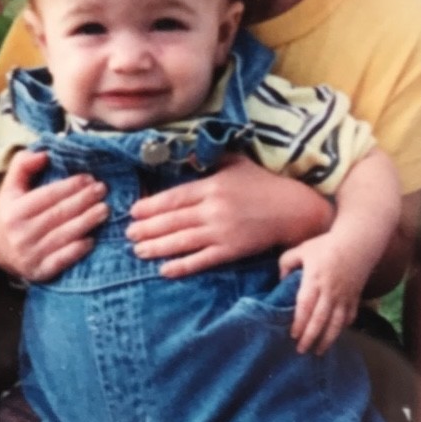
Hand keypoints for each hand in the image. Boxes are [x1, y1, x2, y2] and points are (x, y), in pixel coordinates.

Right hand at [0, 149, 107, 279]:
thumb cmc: (11, 213)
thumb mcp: (10, 188)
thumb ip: (23, 166)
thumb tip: (44, 153)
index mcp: (13, 212)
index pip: (48, 196)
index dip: (71, 186)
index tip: (89, 178)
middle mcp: (20, 234)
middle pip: (59, 214)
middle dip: (84, 201)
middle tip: (103, 190)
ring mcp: (30, 255)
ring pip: (64, 236)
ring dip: (87, 222)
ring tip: (105, 210)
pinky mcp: (40, 271)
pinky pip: (62, 260)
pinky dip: (78, 250)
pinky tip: (92, 240)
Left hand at [127, 154, 332, 277]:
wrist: (293, 210)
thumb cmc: (263, 184)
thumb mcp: (237, 163)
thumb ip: (209, 158)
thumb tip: (183, 151)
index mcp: (212, 186)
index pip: (174, 197)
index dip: (151, 206)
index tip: (132, 212)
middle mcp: (214, 209)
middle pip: (173, 221)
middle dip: (147, 229)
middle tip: (127, 235)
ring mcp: (222, 232)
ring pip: (182, 241)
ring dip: (157, 247)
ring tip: (138, 251)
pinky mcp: (232, 250)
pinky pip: (202, 260)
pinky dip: (182, 266)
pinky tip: (165, 270)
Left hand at [279, 234, 360, 354]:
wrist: (357, 243)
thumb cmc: (326, 246)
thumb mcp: (302, 249)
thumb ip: (286, 262)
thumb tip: (280, 280)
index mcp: (314, 280)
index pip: (305, 306)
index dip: (299, 323)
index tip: (293, 335)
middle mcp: (330, 292)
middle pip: (320, 320)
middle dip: (310, 337)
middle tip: (301, 350)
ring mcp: (344, 296)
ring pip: (336, 323)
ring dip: (327, 339)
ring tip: (319, 351)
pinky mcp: (354, 298)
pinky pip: (349, 317)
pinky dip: (343, 328)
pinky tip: (335, 334)